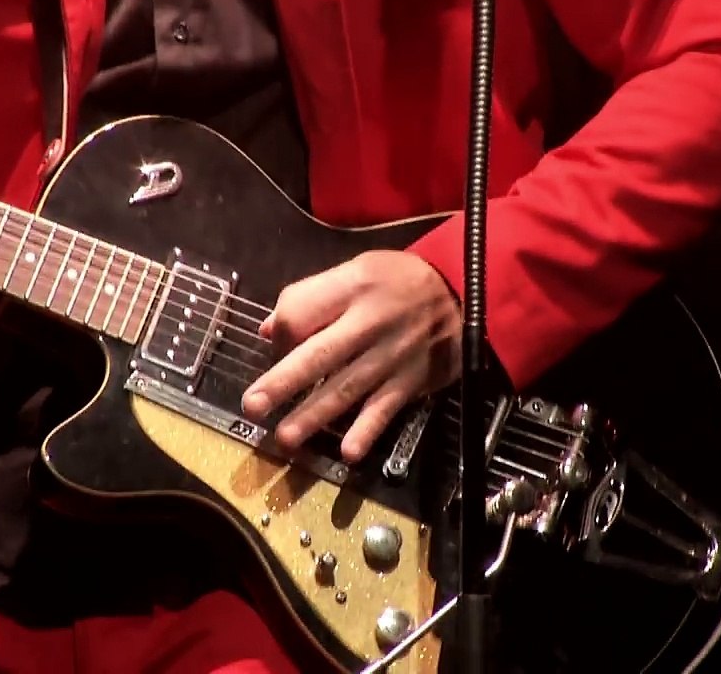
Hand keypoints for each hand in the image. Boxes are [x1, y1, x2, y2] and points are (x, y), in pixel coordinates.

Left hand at [241, 250, 461, 461]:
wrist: (467, 292)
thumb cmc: (401, 281)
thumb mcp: (358, 269)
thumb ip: (313, 296)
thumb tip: (268, 331)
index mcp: (352, 287)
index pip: (303, 312)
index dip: (281, 333)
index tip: (274, 347)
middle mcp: (370, 323)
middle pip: (319, 355)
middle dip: (284, 382)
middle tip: (253, 406)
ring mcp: (392, 356)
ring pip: (347, 388)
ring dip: (315, 415)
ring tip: (286, 437)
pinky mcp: (412, 381)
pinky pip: (385, 409)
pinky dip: (367, 431)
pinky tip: (348, 452)